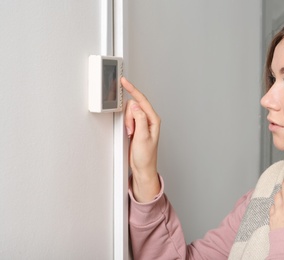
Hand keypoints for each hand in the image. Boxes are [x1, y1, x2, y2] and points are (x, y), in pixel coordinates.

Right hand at [121, 77, 160, 202]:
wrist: (142, 168)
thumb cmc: (146, 156)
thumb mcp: (142, 137)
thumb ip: (139, 119)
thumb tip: (135, 105)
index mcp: (154, 120)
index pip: (142, 101)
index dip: (132, 90)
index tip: (124, 82)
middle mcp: (149, 120)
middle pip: (134, 106)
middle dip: (129, 116)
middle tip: (131, 130)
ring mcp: (142, 124)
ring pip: (130, 112)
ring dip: (127, 122)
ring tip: (131, 134)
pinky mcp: (136, 128)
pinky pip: (128, 119)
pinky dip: (126, 125)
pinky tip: (129, 133)